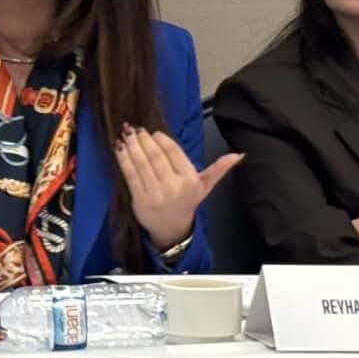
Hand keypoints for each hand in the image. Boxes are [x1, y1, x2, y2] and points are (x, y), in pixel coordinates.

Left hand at [116, 126, 240, 252]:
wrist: (172, 228)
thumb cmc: (187, 201)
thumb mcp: (205, 186)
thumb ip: (219, 169)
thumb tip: (239, 155)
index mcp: (190, 180)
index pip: (174, 153)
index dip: (162, 140)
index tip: (154, 133)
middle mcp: (173, 187)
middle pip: (156, 157)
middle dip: (144, 140)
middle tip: (135, 129)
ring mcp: (155, 194)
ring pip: (141, 164)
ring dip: (132, 146)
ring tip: (126, 133)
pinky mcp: (140, 200)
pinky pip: (130, 175)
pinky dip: (123, 159)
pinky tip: (119, 148)